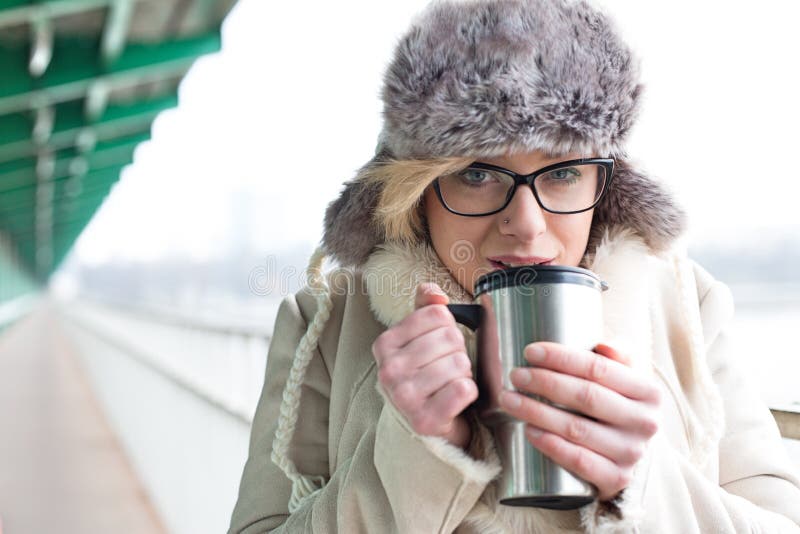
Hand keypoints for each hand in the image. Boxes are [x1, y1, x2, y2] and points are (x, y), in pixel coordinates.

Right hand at [372, 283, 477, 448]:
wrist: (425, 423)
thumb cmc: (424, 375)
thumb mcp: (419, 338)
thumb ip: (426, 308)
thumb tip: (436, 295)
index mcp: (385, 344)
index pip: (437, 314)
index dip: (448, 327)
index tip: (439, 345)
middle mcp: (389, 370)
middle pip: (450, 337)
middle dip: (458, 351)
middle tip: (448, 367)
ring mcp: (405, 397)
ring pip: (459, 363)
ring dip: (464, 373)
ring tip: (451, 382)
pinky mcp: (425, 420)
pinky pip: (464, 389)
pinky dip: (469, 392)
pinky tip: (457, 398)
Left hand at [498, 341, 660, 500]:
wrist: (629, 456)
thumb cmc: (617, 407)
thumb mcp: (625, 379)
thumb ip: (617, 356)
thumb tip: (603, 345)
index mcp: (648, 391)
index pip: (599, 368)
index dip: (561, 358)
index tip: (530, 352)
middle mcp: (645, 423)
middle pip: (585, 396)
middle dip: (544, 382)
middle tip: (516, 376)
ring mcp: (631, 453)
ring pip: (576, 428)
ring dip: (536, 412)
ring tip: (509, 400)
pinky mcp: (617, 479)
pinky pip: (579, 461)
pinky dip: (550, 445)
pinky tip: (529, 430)